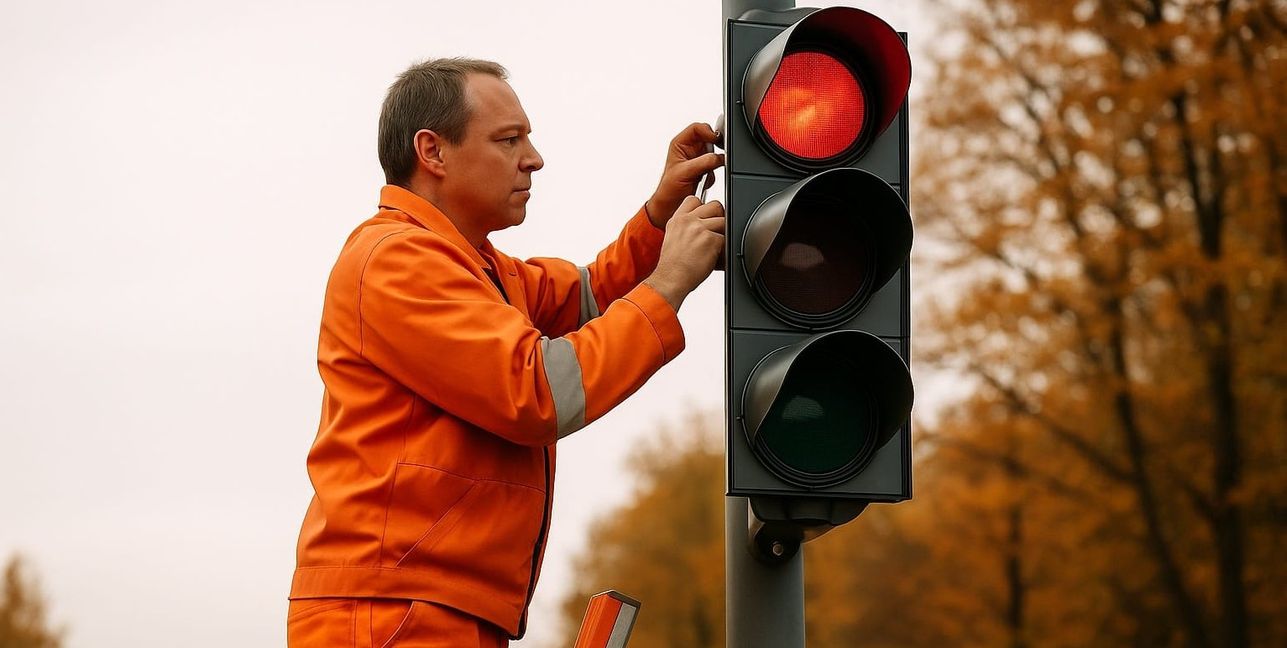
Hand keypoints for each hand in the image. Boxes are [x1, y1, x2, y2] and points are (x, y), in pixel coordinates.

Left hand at [644, 122, 724, 227]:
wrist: (671, 205)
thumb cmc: (669, 188)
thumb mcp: (684, 173)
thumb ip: (702, 162)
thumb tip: (717, 157)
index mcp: (680, 144)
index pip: (697, 128)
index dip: (708, 131)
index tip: (716, 139)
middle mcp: (690, 149)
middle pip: (709, 138)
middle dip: (713, 149)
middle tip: (714, 158)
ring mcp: (698, 159)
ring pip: (714, 152)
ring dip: (713, 163)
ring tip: (703, 173)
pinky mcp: (705, 169)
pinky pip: (716, 166)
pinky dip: (713, 174)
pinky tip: (703, 180)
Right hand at [644, 196, 725, 311]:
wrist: (671, 278)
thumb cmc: (672, 264)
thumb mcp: (673, 237)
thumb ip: (686, 226)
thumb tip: (702, 221)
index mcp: (677, 219)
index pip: (694, 199)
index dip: (704, 208)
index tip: (705, 218)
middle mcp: (688, 221)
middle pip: (715, 206)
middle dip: (718, 217)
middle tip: (713, 232)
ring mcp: (700, 229)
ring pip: (723, 221)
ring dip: (721, 234)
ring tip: (712, 246)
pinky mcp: (711, 240)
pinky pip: (725, 239)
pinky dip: (722, 249)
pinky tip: (712, 256)